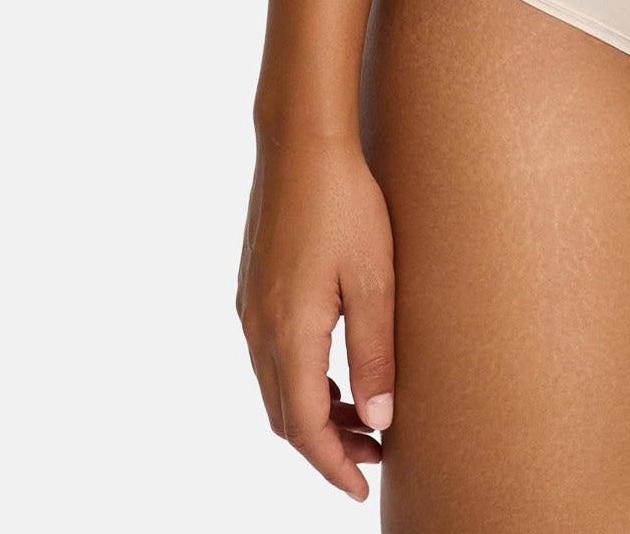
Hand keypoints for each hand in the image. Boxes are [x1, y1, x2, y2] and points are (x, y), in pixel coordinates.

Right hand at [236, 131, 397, 501]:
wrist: (300, 141)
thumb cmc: (346, 202)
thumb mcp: (374, 279)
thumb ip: (375, 353)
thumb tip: (379, 419)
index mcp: (289, 332)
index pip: (305, 427)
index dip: (332, 465)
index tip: (362, 489)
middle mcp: (259, 327)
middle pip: (285, 415)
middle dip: (326, 446)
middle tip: (373, 455)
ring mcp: (250, 307)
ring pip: (275, 387)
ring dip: (313, 413)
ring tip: (360, 418)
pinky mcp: (252, 287)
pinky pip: (269, 357)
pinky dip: (299, 381)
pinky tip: (333, 370)